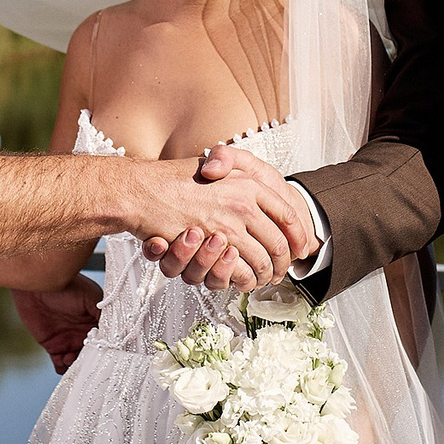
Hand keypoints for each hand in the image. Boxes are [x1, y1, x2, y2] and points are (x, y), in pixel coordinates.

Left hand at [11, 276, 102, 372]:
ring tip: (71, 358)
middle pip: (92, 355)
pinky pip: (60, 364)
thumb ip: (103, 314)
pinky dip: (62, 367)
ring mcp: (69, 341)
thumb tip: (115, 333)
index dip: (105, 349)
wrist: (38, 285)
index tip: (103, 353)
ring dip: (77, 365)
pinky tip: (62, 359)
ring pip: (77, 362)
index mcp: (96, 323)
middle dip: (90, 360)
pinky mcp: (52, 346)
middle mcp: (84, 334)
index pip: (105, 342)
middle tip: (85, 358)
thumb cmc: (66, 286)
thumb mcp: (90, 297)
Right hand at [140, 146, 313, 287]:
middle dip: (284, 262)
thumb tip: (269, 193)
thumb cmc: (176, 178)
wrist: (142, 190)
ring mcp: (228, 225)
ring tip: (263, 277)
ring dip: (264, 275)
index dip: (299, 235)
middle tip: (281, 270)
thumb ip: (241, 171)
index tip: (302, 247)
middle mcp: (243, 203)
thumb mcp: (216, 163)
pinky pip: (240, 272)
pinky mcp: (212, 246)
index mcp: (250, 183)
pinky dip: (244, 280)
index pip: (289, 215)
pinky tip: (243, 279)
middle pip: (280, 243)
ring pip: (263, 262)